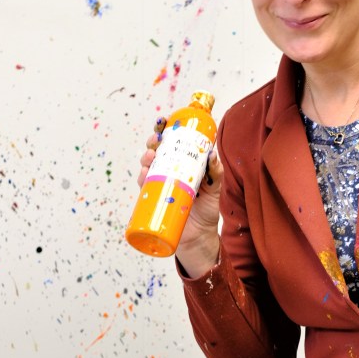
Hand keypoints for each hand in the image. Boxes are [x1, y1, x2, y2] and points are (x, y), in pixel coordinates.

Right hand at [138, 116, 222, 276]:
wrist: (199, 237)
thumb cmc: (207, 210)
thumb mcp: (215, 188)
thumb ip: (216, 172)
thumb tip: (212, 153)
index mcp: (183, 164)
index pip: (173, 142)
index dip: (166, 129)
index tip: (165, 120)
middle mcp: (169, 171)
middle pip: (157, 150)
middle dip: (154, 141)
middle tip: (157, 138)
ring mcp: (160, 185)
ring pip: (148, 165)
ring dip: (146, 157)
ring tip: (151, 155)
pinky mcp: (153, 200)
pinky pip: (144, 186)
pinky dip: (142, 178)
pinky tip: (144, 174)